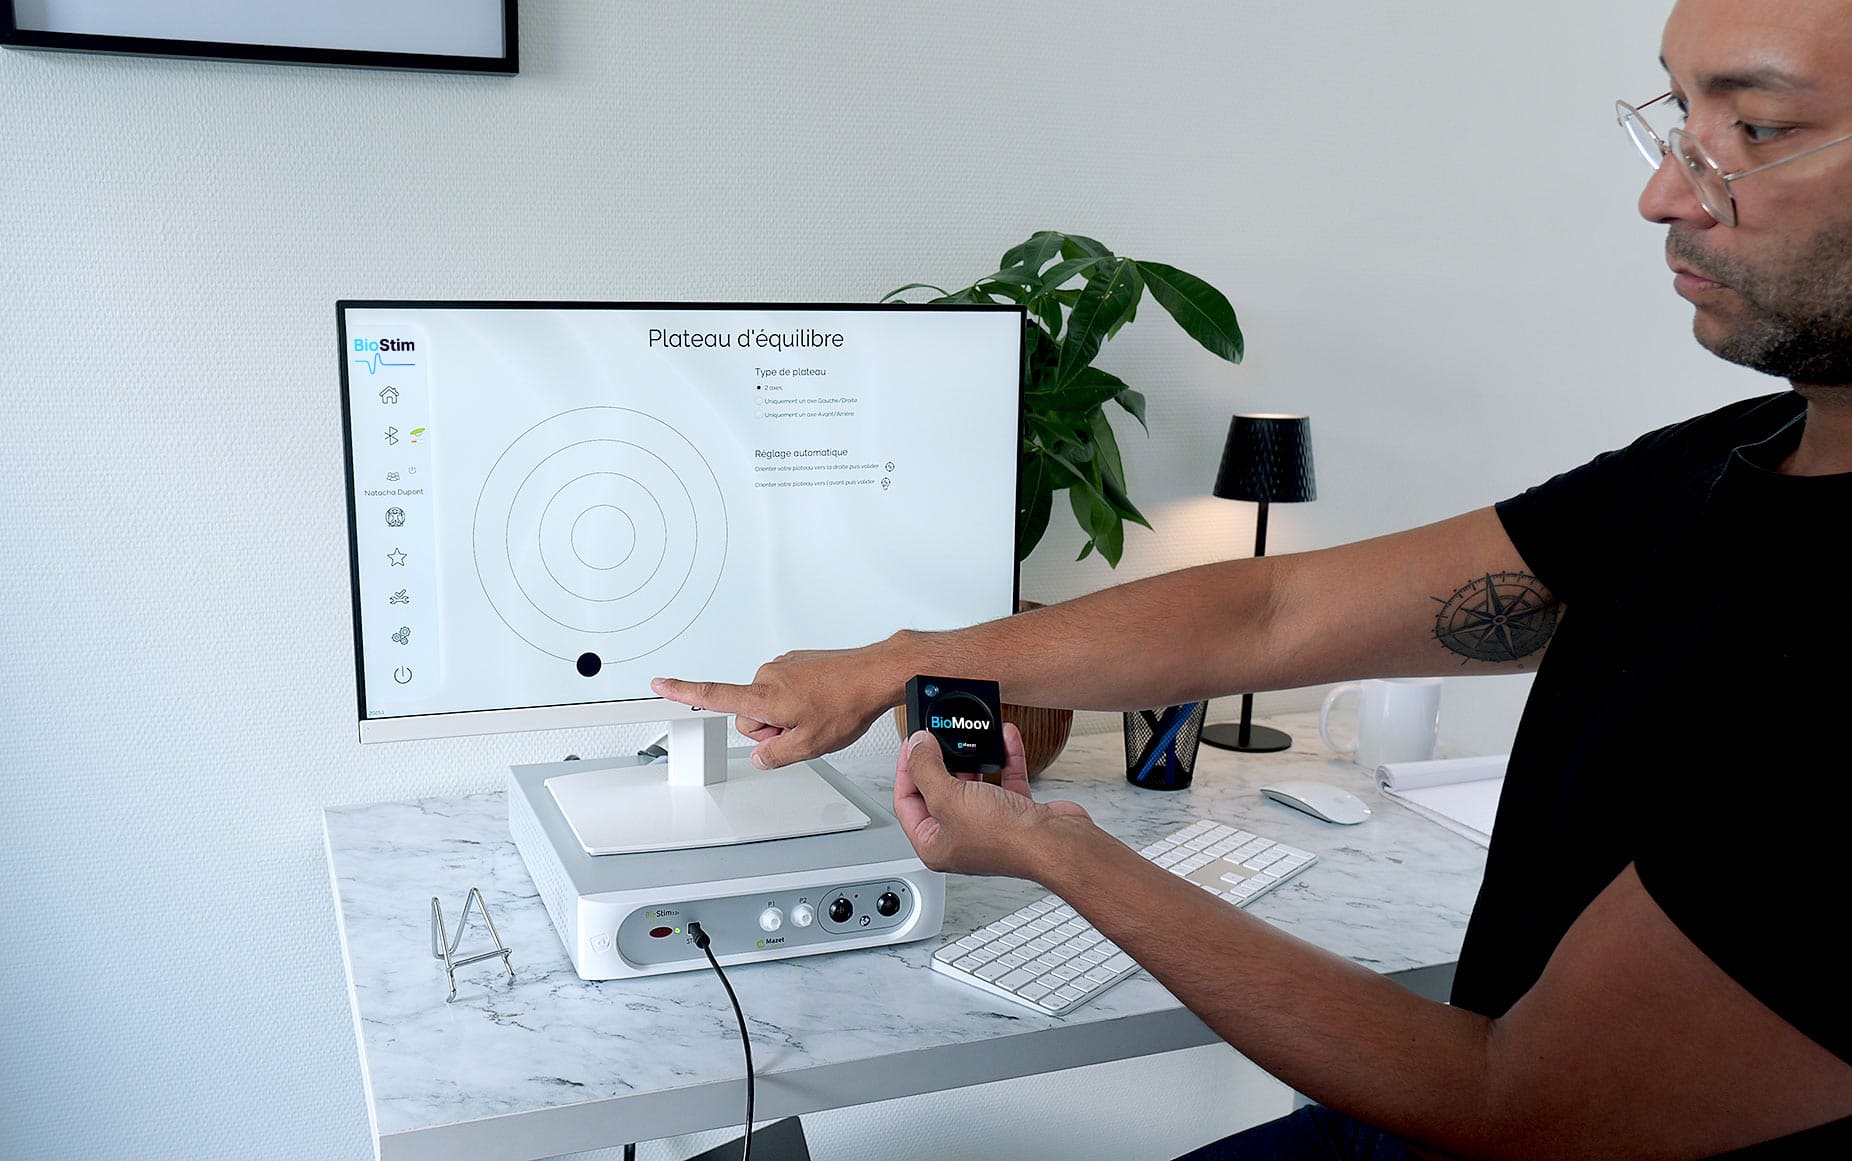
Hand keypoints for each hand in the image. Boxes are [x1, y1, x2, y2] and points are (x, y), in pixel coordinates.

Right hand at [652, 643, 895, 768]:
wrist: (875, 673)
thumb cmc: (847, 702)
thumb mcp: (809, 744)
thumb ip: (775, 755)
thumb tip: (760, 757)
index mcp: (764, 695)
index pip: (714, 694)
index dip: (682, 691)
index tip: (658, 684)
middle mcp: (767, 675)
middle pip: (749, 716)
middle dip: (771, 729)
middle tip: (803, 728)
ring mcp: (782, 667)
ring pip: (768, 705)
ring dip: (787, 716)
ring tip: (817, 714)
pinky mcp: (795, 663)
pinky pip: (784, 691)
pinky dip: (798, 701)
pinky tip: (821, 703)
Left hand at [893, 723, 1092, 879]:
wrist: (1056, 844)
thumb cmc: (1005, 839)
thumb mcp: (949, 798)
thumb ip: (926, 768)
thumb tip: (916, 746)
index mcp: (935, 845)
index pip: (907, 803)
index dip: (906, 770)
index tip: (912, 744)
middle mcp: (960, 838)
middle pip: (939, 792)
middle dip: (940, 761)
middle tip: (938, 736)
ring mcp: (989, 826)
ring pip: (973, 785)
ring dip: (973, 758)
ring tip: (969, 736)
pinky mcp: (1015, 814)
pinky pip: (1004, 780)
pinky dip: (1004, 759)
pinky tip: (1004, 739)